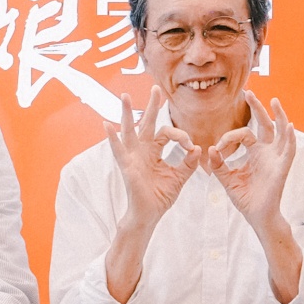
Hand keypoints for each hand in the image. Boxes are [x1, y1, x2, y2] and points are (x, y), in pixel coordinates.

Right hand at [109, 86, 199, 228]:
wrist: (149, 215)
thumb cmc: (160, 197)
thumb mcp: (179, 178)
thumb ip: (188, 163)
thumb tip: (197, 148)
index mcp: (153, 151)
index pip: (166, 133)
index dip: (180, 135)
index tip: (190, 147)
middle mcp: (142, 151)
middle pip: (146, 123)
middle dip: (151, 105)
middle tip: (156, 88)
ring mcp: (133, 157)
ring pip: (129, 130)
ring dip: (126, 112)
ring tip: (124, 95)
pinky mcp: (127, 167)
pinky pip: (118, 150)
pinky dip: (112, 138)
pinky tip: (106, 126)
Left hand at [205, 93, 298, 232]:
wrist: (257, 216)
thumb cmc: (246, 199)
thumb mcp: (227, 179)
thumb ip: (218, 164)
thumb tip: (209, 149)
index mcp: (255, 153)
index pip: (244, 134)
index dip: (229, 137)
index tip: (217, 148)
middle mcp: (267, 152)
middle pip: (265, 124)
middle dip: (258, 108)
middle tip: (248, 92)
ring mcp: (276, 158)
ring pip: (281, 132)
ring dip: (279, 116)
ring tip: (275, 101)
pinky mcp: (282, 167)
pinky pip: (289, 150)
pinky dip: (290, 138)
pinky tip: (289, 126)